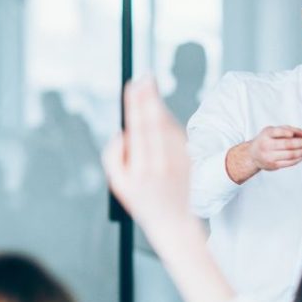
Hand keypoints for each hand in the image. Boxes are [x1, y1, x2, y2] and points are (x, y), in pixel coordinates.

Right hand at [102, 77, 192, 236]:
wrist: (175, 223)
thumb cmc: (143, 203)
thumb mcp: (118, 185)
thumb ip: (114, 157)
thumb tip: (121, 132)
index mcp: (140, 169)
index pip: (137, 129)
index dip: (136, 105)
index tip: (133, 87)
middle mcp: (160, 164)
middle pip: (154, 122)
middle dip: (148, 97)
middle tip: (145, 78)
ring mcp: (177, 162)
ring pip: (168, 126)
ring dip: (159, 105)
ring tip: (150, 88)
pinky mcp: (188, 160)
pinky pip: (178, 134)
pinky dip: (169, 119)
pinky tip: (161, 109)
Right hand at [225, 126, 301, 183]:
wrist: (253, 155)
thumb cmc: (266, 140)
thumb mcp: (272, 130)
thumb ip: (288, 129)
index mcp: (266, 134)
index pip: (279, 132)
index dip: (292, 132)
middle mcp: (266, 146)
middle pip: (289, 145)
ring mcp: (270, 157)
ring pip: (291, 155)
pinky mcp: (274, 166)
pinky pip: (290, 163)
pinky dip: (300, 158)